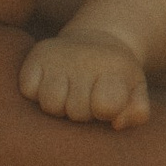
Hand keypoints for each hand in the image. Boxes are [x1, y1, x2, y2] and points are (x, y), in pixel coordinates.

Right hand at [19, 32, 150, 126]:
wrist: (98, 41)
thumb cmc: (116, 78)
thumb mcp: (136, 91)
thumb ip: (137, 112)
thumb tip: (117, 124)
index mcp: (115, 68)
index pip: (106, 105)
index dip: (105, 112)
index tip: (107, 104)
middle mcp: (86, 59)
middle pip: (76, 111)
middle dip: (82, 112)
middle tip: (87, 98)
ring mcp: (59, 58)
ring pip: (50, 105)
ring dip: (59, 107)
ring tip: (69, 94)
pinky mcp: (35, 56)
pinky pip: (28, 90)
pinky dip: (36, 92)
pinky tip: (51, 83)